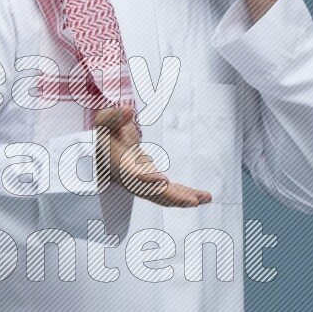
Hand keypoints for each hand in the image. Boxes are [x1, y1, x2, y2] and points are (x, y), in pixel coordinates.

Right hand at [94, 104, 211, 207]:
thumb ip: (114, 116)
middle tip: (193, 201)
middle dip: (174, 197)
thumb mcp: (105, 122)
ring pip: (166, 196)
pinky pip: (172, 193)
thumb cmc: (107, 136)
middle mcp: (133, 180)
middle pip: (154, 193)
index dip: (148, 180)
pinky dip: (187, 195)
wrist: (106, 152)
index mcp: (121, 167)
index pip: (133, 176)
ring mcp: (145, 184)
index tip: (162, 181)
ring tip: (207, 198)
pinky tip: (204, 197)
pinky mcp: (155, 184)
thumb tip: (127, 110)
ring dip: (185, 199)